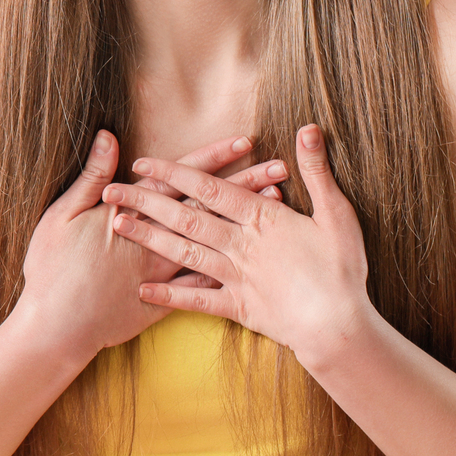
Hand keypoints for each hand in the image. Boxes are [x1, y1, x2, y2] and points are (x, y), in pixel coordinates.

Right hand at [14, 132, 290, 361]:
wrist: (54, 329)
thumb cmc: (51, 270)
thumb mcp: (62, 215)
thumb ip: (91, 176)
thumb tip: (109, 137)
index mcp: (134, 214)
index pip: (183, 178)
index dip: (214, 158)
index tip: (245, 142)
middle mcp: (157, 240)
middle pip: (210, 207)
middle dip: (246, 186)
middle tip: (281, 169)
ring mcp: (164, 272)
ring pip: (217, 241)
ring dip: (248, 224)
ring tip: (280, 208)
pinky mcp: (164, 302)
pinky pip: (204, 286)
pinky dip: (232, 269)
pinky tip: (259, 260)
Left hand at [99, 123, 373, 366]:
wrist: (341, 327)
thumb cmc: (343, 268)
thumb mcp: (337, 214)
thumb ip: (317, 171)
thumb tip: (307, 129)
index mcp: (263, 219)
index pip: (211, 189)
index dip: (176, 174)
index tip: (144, 163)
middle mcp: (242, 246)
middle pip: (186, 218)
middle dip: (147, 202)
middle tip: (112, 192)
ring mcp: (236, 278)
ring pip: (184, 253)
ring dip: (149, 239)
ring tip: (119, 226)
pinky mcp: (237, 308)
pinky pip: (197, 301)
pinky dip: (170, 296)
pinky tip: (142, 290)